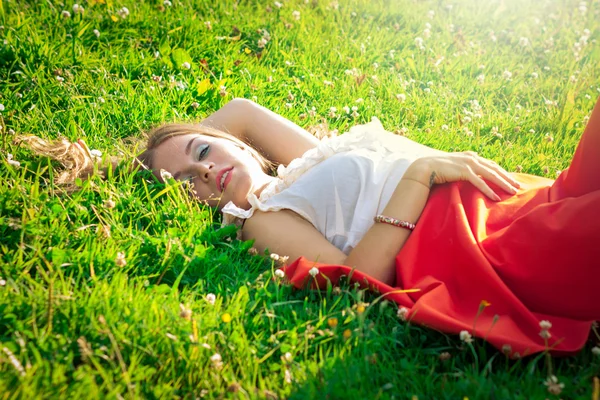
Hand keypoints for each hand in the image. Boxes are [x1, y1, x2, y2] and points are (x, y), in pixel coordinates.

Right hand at [405, 152, 520, 200]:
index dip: (502, 172)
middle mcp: (472, 157)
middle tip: (518, 187)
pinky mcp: (463, 171)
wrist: (424, 167)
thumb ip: (464, 169)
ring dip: (503, 183)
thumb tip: (470, 176)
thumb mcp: (454, 166)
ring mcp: (468, 164)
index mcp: (470, 156)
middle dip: (507, 178)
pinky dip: (489, 190)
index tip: (511, 180)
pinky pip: (479, 182)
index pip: (491, 164)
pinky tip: (496, 197)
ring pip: (491, 174)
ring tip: (513, 191)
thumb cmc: (437, 168)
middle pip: (495, 169)